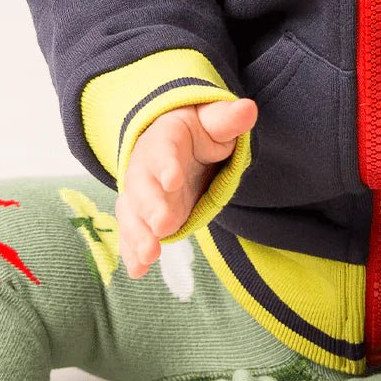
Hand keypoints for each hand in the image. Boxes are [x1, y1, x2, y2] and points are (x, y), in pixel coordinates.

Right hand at [116, 98, 257, 278]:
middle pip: (143, 186)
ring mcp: (141, 195)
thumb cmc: (197, 132)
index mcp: (163, 140)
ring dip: (138, 235)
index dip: (167, 165)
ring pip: (133, 213)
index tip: (173, 180)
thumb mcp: (213, 122)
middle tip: (162, 225)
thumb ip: (228, 120)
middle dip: (151, 206)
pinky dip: (132, 251)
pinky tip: (138, 271)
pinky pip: (132, 233)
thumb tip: (248, 109)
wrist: (176, 144)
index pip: (163, 151)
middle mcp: (145, 168)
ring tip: (149, 256)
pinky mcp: (142, 217)